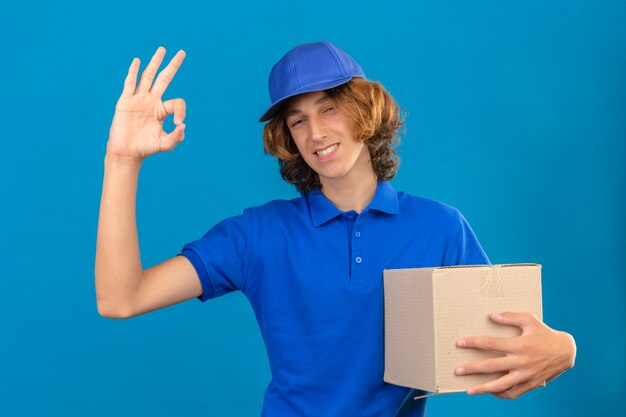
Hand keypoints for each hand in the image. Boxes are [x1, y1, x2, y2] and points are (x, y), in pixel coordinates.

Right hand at [107, 46, 186, 159]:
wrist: (127, 152)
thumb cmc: (146, 148)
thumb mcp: (165, 144)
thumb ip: (176, 137)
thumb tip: (183, 125)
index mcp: (162, 110)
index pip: (177, 103)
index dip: (181, 111)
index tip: (179, 123)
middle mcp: (151, 101)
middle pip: (164, 79)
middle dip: (173, 66)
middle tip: (182, 52)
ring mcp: (138, 100)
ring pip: (148, 77)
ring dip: (155, 63)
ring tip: (162, 49)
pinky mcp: (125, 102)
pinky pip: (129, 84)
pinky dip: (133, 72)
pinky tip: (137, 61)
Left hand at [454, 312, 575, 398]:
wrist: (566, 351)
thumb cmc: (544, 333)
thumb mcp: (529, 320)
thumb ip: (510, 317)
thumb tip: (492, 316)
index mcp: (519, 345)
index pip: (491, 343)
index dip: (474, 343)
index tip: (460, 343)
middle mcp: (522, 362)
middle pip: (492, 367)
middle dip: (472, 369)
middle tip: (457, 371)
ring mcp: (526, 375)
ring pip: (501, 385)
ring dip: (483, 389)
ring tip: (469, 390)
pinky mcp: (531, 384)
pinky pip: (513, 393)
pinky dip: (501, 394)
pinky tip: (490, 392)